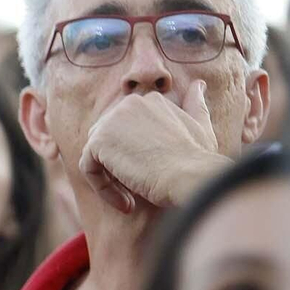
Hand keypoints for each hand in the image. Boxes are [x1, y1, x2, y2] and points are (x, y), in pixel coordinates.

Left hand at [79, 81, 229, 213]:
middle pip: (106, 140)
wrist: (190, 175)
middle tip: (136, 191)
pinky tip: (126, 204)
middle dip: (116, 166)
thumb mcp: (200, 126)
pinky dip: (102, 189)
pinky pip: (89, 168)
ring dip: (110, 181)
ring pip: (96, 155)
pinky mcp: (99, 141)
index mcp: (150, 100)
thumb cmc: (199, 159)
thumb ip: (195, 105)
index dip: (133, 156)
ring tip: (131, 201)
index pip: (125, 129)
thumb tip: (198, 85)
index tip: (149, 175)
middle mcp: (129, 103)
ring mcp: (111, 120)